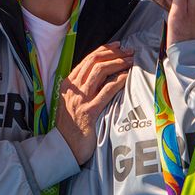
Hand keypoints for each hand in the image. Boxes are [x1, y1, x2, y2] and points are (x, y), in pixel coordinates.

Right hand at [56, 42, 133, 163]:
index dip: (104, 50)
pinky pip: (106, 91)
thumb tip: (102, 74)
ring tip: (130, 61)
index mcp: (68, 84)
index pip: (87, 60)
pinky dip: (118, 81)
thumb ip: (83, 88)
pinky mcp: (89, 112)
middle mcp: (73, 88)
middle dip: (113, 53)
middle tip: (129, 51)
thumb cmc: (71, 126)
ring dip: (117, 63)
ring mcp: (80, 99)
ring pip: (99, 72)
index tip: (118, 46)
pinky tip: (127, 77)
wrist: (64, 148)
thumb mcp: (73, 102)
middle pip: (94, 62)